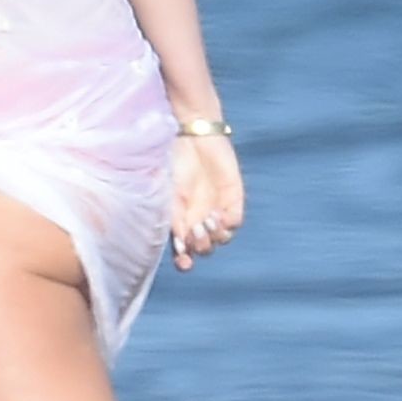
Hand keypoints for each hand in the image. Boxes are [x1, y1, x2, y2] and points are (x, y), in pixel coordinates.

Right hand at [170, 134, 244, 272]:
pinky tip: (216, 215)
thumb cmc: (173, 163)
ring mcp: (217, 209)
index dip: (185, 262)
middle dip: (200, 246)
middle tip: (195, 229)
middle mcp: (199, 218)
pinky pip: (234, 223)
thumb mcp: (168, 194)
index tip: (184, 263)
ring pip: (221, 239)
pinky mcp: (233, 200)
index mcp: (180, 219)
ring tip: (206, 221)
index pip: (185, 250)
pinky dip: (226, 225)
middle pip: (205, 248)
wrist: (191, 137)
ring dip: (213, 237)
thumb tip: (181, 249)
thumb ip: (174, 221)